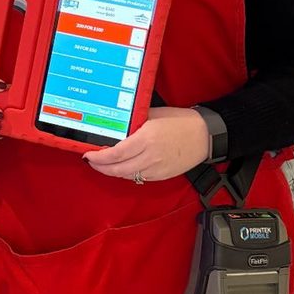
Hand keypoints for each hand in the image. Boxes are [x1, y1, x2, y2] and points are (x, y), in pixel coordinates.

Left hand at [83, 106, 210, 183]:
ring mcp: (157, 169)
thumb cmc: (180, 121)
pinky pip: (139, 178)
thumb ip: (134, 122)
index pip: (116, 153)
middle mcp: (150, 156)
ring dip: (112, 171)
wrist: (205, 135)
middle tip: (92, 161)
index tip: (88, 155)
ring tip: (103, 165)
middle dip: (101, 167)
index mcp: (146, 138)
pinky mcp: (162, 176)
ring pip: (127, 175)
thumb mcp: (154, 115)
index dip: (99, 157)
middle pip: (118, 169)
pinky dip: (127, 173)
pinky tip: (122, 167)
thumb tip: (116, 127)